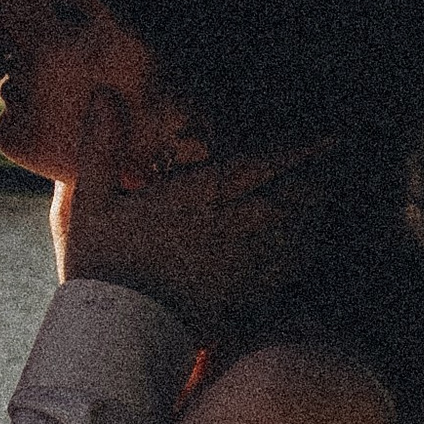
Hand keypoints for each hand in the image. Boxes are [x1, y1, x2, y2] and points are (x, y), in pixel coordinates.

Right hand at [57, 91, 321, 343]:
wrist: (115, 331)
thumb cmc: (101, 265)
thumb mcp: (92, 201)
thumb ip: (101, 145)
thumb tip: (103, 92)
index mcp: (198, 197)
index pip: (260, 164)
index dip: (298, 148)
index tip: (329, 136)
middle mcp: (229, 227)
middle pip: (292, 199)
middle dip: (315, 181)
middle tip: (331, 168)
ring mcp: (240, 264)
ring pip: (295, 233)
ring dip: (313, 214)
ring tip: (324, 198)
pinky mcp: (241, 295)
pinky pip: (286, 270)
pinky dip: (302, 252)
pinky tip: (306, 245)